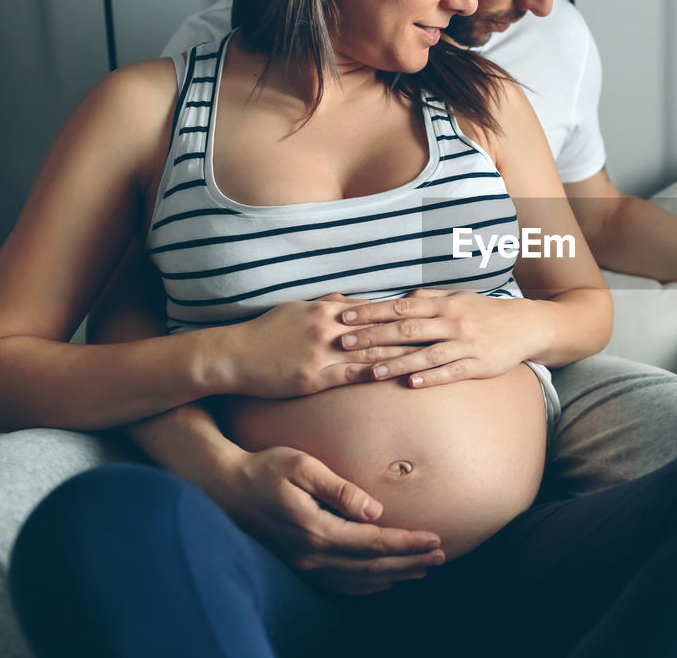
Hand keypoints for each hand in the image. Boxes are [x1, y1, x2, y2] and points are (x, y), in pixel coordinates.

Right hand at [212, 445, 444, 594]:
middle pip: (372, 567)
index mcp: (316, 530)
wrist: (223, 486)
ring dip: (393, 576)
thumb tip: (375, 510)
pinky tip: (383, 581)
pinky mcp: (296, 564)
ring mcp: (302, 564)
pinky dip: (366, 586)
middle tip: (441, 556)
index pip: (374, 542)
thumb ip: (340, 489)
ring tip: (422, 569)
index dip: (408, 543)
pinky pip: (338, 585)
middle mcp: (311, 554)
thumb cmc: (264, 467)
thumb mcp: (302, 466)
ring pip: (358, 580)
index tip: (436, 539)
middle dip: (410, 563)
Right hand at [218, 294, 414, 397]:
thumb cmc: (265, 331)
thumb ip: (326, 303)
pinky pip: (353, 375)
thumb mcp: (296, 308)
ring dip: (403, 353)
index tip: (430, 314)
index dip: (404, 313)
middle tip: (442, 333)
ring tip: (432, 355)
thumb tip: (350, 298)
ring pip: (372, 351)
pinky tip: (399, 377)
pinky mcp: (315, 376)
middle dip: (413, 332)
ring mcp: (322, 351)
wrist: (234, 355)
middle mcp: (328, 326)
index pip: (375, 309)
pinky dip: (378, 374)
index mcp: (327, 309)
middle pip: (380, 328)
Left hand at [339, 289, 544, 386]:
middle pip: (408, 330)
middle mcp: (453, 322)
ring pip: (426, 354)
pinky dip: (432, 377)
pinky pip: (452, 372)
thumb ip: (429, 297)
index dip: (371, 312)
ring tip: (371, 371)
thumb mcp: (458, 297)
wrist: (526, 326)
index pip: (401, 307)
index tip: (345, 318)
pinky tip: (412, 384)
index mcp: (444, 304)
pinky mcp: (480, 365)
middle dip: (374, 337)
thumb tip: (400, 297)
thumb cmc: (486, 312)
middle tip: (346, 344)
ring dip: (397, 362)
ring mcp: (466, 344)